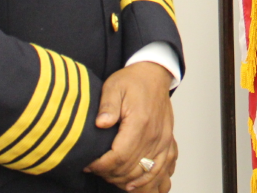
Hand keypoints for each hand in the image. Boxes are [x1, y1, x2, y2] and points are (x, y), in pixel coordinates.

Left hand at [85, 62, 176, 190]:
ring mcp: (163, 140)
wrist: (154, 74)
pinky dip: (149, 180)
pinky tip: (135, 185)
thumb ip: (107, 106)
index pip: (119, 156)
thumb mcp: (114, 87)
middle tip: (95, 169)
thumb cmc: (133, 81)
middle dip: (110, 174)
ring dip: (127, 181)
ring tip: (111, 177)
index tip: (89, 164)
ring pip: (146, 172)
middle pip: (131, 169)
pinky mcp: (167, 141)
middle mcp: (154, 135)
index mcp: (140, 123)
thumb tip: (101, 123)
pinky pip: (161, 168)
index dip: (102, 166)